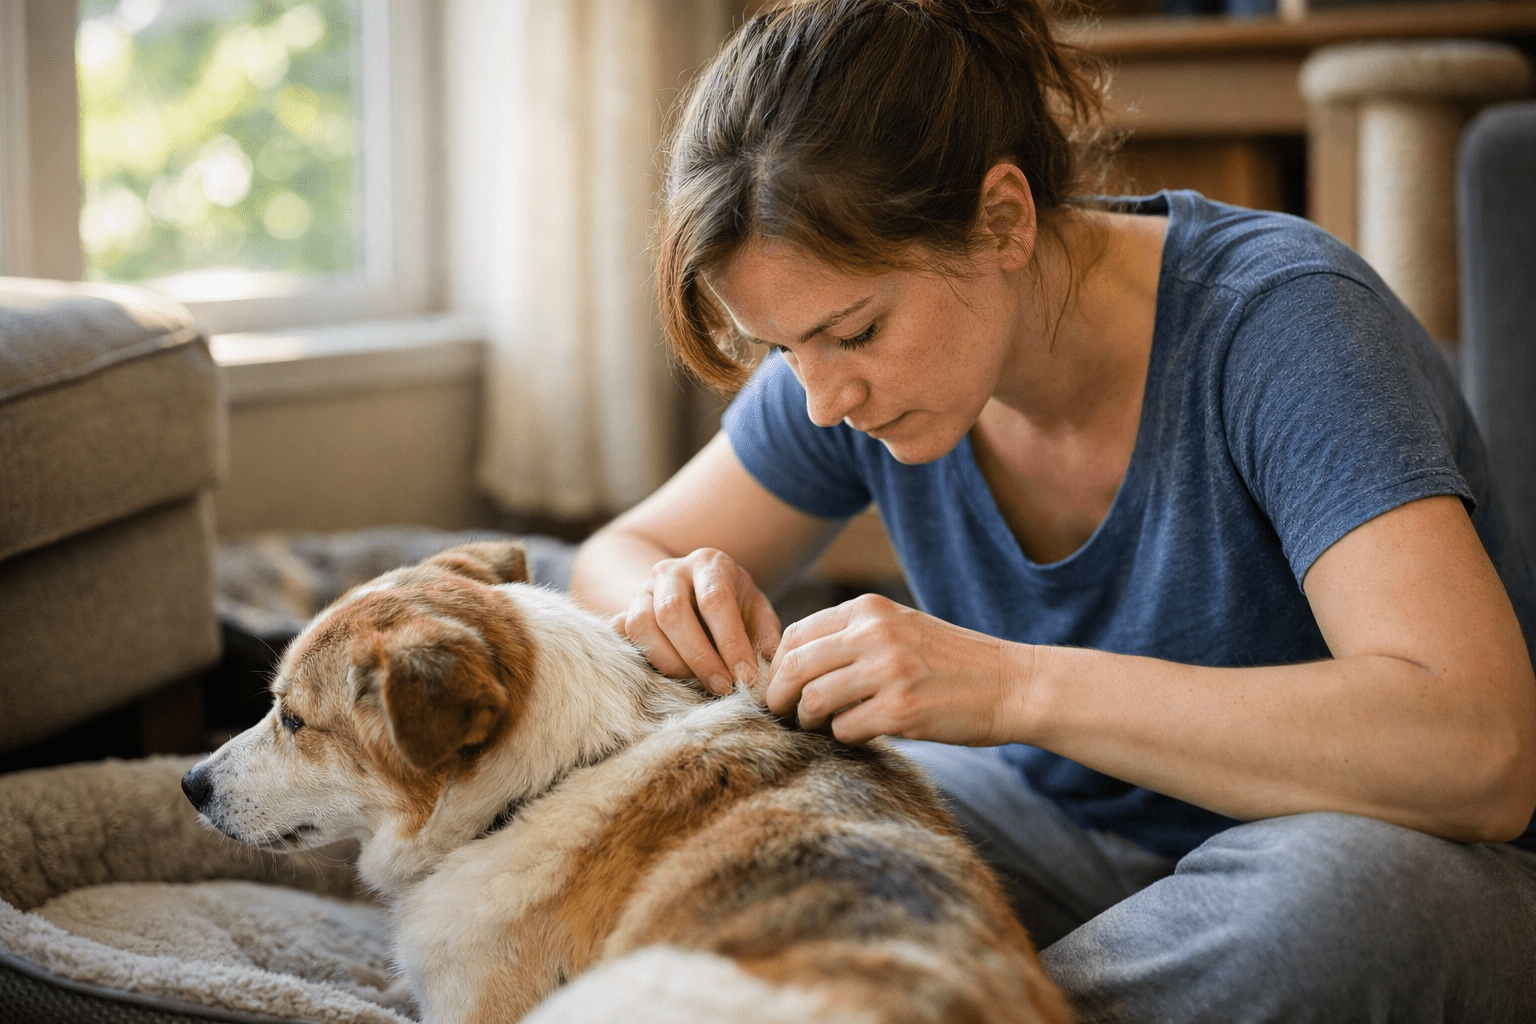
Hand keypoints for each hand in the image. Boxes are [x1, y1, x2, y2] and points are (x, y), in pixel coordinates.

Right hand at [613, 547, 782, 694]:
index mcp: (709, 564)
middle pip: (673, 612)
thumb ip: (765, 636)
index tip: (745, 677)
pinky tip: (669, 676)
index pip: (715, 600)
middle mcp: (671, 571)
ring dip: (670, 662)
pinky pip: (623, 636)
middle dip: (699, 657)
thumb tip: (769, 670)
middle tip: (722, 687)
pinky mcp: (625, 611)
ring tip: (697, 683)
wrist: (692, 592)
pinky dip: (643, 659)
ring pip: (642, 625)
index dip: (730, 642)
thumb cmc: (732, 606)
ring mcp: (643, 590)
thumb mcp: (756, 612)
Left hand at [764, 593, 1026, 745]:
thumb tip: (793, 664)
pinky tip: (865, 733)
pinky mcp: (901, 711)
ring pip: (813, 701)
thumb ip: (853, 636)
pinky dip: (846, 737)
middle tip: (784, 714)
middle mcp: (875, 634)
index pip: (797, 634)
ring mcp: (888, 672)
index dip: (779, 666)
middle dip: (780, 696)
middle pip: (795, 666)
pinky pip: (844, 730)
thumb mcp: (901, 628)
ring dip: (812, 721)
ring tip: (827, 726)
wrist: (1014, 684)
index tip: (784, 687)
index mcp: (870, 609)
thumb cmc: (953, 662)